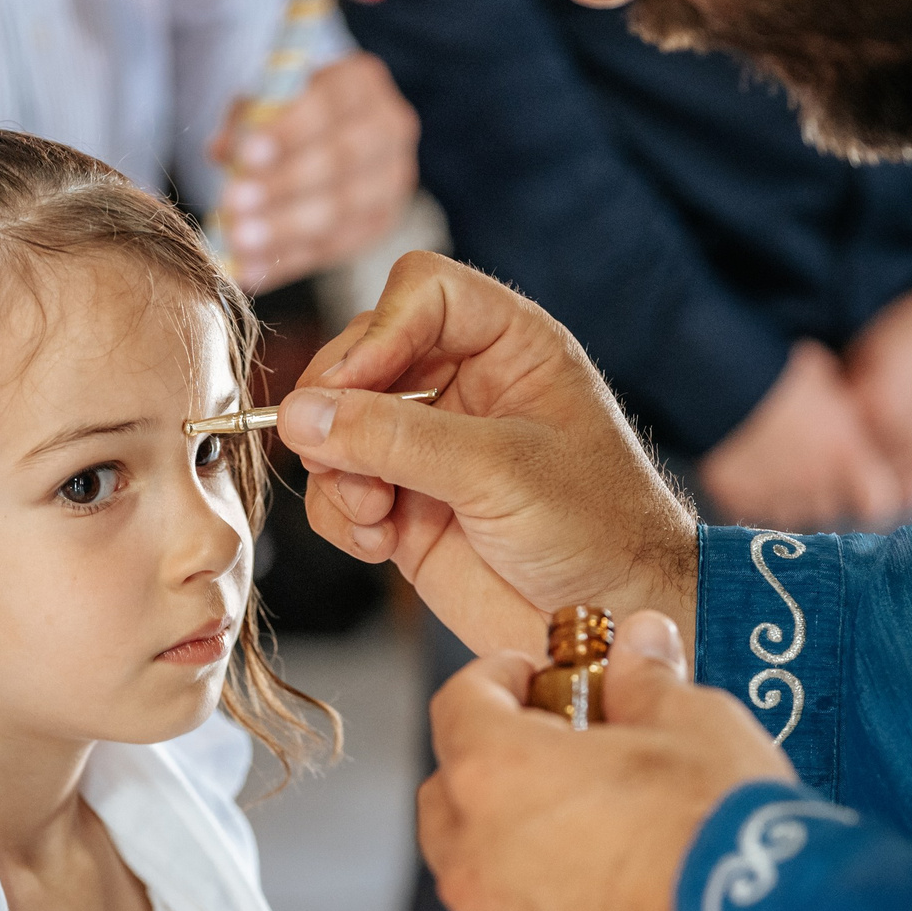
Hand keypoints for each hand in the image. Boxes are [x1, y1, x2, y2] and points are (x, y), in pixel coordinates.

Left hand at [212, 52, 418, 293]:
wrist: (334, 136)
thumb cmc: (290, 112)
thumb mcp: (265, 100)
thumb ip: (245, 119)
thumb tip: (221, 152)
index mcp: (360, 82)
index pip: (328, 105)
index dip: (288, 133)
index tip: (246, 156)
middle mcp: (388, 128)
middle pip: (339, 161)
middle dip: (283, 186)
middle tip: (233, 206)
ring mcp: (392, 181)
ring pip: (340, 211)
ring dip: (283, 230)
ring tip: (238, 241)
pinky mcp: (380, 224)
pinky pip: (333, 248)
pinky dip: (287, 261)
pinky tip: (250, 269)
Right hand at [281, 251, 699, 657]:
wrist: (607, 620)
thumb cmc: (597, 529)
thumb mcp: (498, 471)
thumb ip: (397, 439)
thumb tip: (304, 415)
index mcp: (510, 345)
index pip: (423, 291)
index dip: (379, 331)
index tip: (353, 386)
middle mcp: (464, 385)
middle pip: (362, 356)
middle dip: (342, 410)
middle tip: (338, 456)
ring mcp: (429, 446)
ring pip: (337, 425)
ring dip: (337, 471)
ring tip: (374, 514)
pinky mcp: (406, 504)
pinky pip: (337, 488)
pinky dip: (341, 515)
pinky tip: (379, 542)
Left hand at [417, 609, 792, 910]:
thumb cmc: (724, 827)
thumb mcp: (696, 724)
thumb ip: (648, 682)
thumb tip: (640, 645)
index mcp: (495, 775)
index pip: (458, 703)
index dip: (494, 680)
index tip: (533, 677)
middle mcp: (475, 865)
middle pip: (448, 800)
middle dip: (489, 772)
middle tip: (559, 760)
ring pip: (483, 887)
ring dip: (519, 858)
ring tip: (599, 847)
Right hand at [699, 342, 904, 529]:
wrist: (721, 379)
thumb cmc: (783, 371)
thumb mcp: (829, 382)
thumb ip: (845, 416)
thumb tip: (846, 419)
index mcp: (846, 457)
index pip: (879, 501)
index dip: (871, 488)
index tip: (859, 471)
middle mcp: (815, 488)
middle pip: (830, 508)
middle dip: (824, 490)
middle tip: (807, 458)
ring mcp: (774, 500)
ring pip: (790, 513)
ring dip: (787, 495)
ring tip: (772, 459)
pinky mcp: (735, 502)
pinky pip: (749, 509)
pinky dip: (749, 494)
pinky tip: (741, 464)